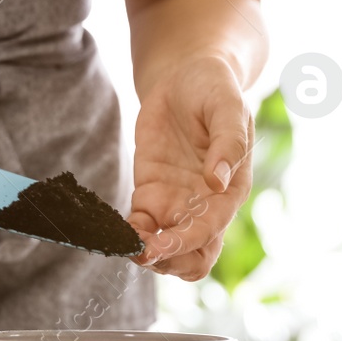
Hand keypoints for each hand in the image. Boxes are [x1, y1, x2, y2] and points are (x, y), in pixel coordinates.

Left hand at [128, 54, 252, 279]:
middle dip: (168, 263)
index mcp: (230, 191)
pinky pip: (139, 226)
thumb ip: (228, 142)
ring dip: (145, 254)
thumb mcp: (228, 107)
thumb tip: (219, 180)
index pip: (209, 231)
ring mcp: (176, 202)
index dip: (184, 243)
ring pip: (164, 249)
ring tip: (122, 243)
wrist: (186, 76)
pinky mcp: (150, 194)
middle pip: (192, 257)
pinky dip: (126, 234)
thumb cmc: (215, 89)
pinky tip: (111, 230)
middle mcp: (205, 205)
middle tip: (141, 254)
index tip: (159, 245)